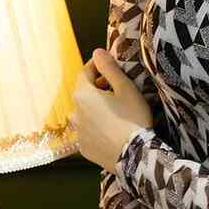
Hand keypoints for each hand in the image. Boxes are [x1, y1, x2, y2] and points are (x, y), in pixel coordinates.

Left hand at [71, 48, 152, 172]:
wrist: (134, 156)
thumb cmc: (133, 118)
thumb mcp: (126, 89)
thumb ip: (110, 69)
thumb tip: (97, 51)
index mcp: (83, 95)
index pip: (86, 72)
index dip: (98, 66)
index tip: (110, 64)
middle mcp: (74, 112)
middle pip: (84, 93)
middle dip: (98, 87)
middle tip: (118, 88)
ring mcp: (78, 133)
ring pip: (85, 113)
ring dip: (96, 108)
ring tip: (116, 110)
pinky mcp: (84, 148)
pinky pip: (89, 131)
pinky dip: (97, 126)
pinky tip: (113, 129)